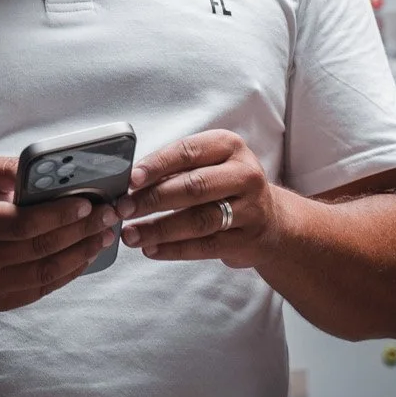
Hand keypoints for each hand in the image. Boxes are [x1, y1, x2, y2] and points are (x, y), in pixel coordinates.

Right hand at [0, 156, 116, 309]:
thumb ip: (12, 168)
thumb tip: (54, 171)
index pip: (23, 223)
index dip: (60, 215)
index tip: (89, 203)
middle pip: (39, 248)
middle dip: (82, 231)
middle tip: (110, 216)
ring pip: (44, 273)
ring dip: (81, 254)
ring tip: (104, 236)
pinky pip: (40, 288)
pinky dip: (68, 272)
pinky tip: (85, 255)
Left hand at [118, 131, 282, 267]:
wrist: (271, 219)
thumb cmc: (226, 186)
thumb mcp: (210, 164)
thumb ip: (176, 169)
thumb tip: (131, 183)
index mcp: (230, 147)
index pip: (188, 152)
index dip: (157, 165)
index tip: (130, 179)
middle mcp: (245, 175)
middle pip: (194, 187)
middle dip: (153, 199)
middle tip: (124, 209)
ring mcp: (250, 209)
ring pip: (199, 220)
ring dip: (159, 229)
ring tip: (131, 234)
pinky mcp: (246, 240)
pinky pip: (205, 247)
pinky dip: (174, 249)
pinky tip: (151, 249)